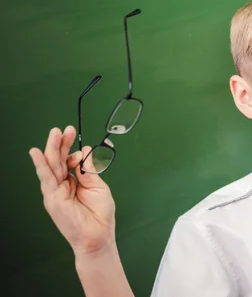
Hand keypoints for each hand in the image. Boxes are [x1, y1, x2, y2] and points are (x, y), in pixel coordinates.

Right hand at [30, 126, 116, 255]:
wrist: (98, 235)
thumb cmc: (99, 214)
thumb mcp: (98, 186)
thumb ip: (89, 170)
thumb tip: (83, 152)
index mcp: (74, 181)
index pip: (70, 161)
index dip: (74, 150)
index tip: (81, 144)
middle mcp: (62, 185)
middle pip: (59, 160)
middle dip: (61, 143)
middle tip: (64, 129)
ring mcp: (56, 191)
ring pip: (52, 166)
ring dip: (52, 148)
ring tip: (54, 133)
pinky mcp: (52, 198)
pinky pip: (46, 179)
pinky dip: (41, 166)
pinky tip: (37, 154)